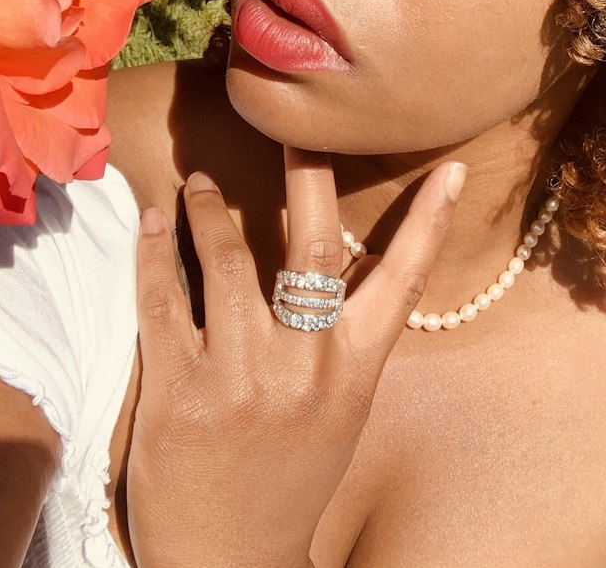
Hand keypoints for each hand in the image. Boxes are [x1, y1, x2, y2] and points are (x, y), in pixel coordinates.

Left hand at [126, 148, 464, 567]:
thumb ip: (343, 339)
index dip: (430, 222)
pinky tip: (153, 221)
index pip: (403, 282)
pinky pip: (164, 299)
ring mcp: (242, 380)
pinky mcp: (178, 392)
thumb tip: (352, 257)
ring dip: (209, 208)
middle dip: (307, 174)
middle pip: (315, 246)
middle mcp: (306, 370)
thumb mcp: (337, 413)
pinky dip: (156, 249)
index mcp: (354, 374)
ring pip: (229, 259)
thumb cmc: (287, 479)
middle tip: (291, 126)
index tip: (452, 169)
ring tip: (198, 185)